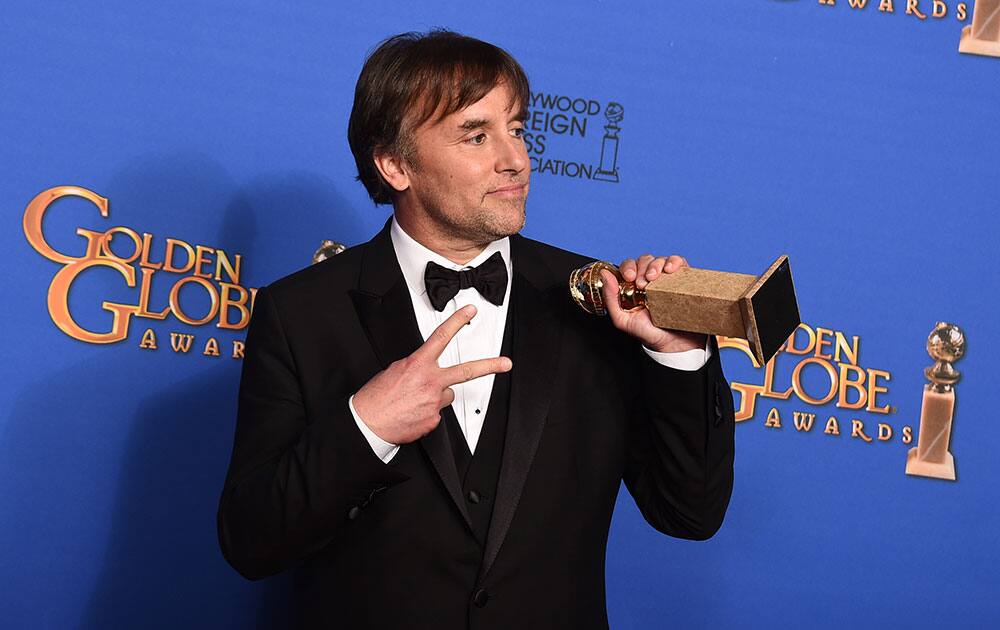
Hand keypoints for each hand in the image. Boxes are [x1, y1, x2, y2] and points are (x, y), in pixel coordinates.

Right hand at [352, 305, 512, 444]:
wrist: (367, 423)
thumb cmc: (376, 398)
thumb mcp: (394, 370)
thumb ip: (415, 367)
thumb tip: (425, 369)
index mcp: (418, 364)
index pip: (441, 337)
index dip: (457, 322)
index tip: (470, 313)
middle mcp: (430, 382)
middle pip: (466, 371)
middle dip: (490, 366)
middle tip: (505, 363)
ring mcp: (434, 402)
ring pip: (446, 395)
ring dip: (435, 396)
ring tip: (415, 401)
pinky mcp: (433, 420)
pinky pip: (436, 413)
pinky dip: (426, 413)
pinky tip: (412, 413)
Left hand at [600, 254, 706, 352]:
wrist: (672, 344)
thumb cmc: (648, 333)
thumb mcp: (622, 319)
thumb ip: (610, 298)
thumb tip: (605, 274)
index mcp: (635, 286)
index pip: (630, 266)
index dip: (629, 267)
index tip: (630, 278)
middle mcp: (651, 280)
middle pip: (645, 260)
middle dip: (643, 268)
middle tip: (643, 284)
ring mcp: (667, 280)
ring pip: (661, 259)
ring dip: (656, 265)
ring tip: (655, 280)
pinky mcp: (683, 280)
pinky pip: (680, 263)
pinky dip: (675, 262)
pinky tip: (671, 270)